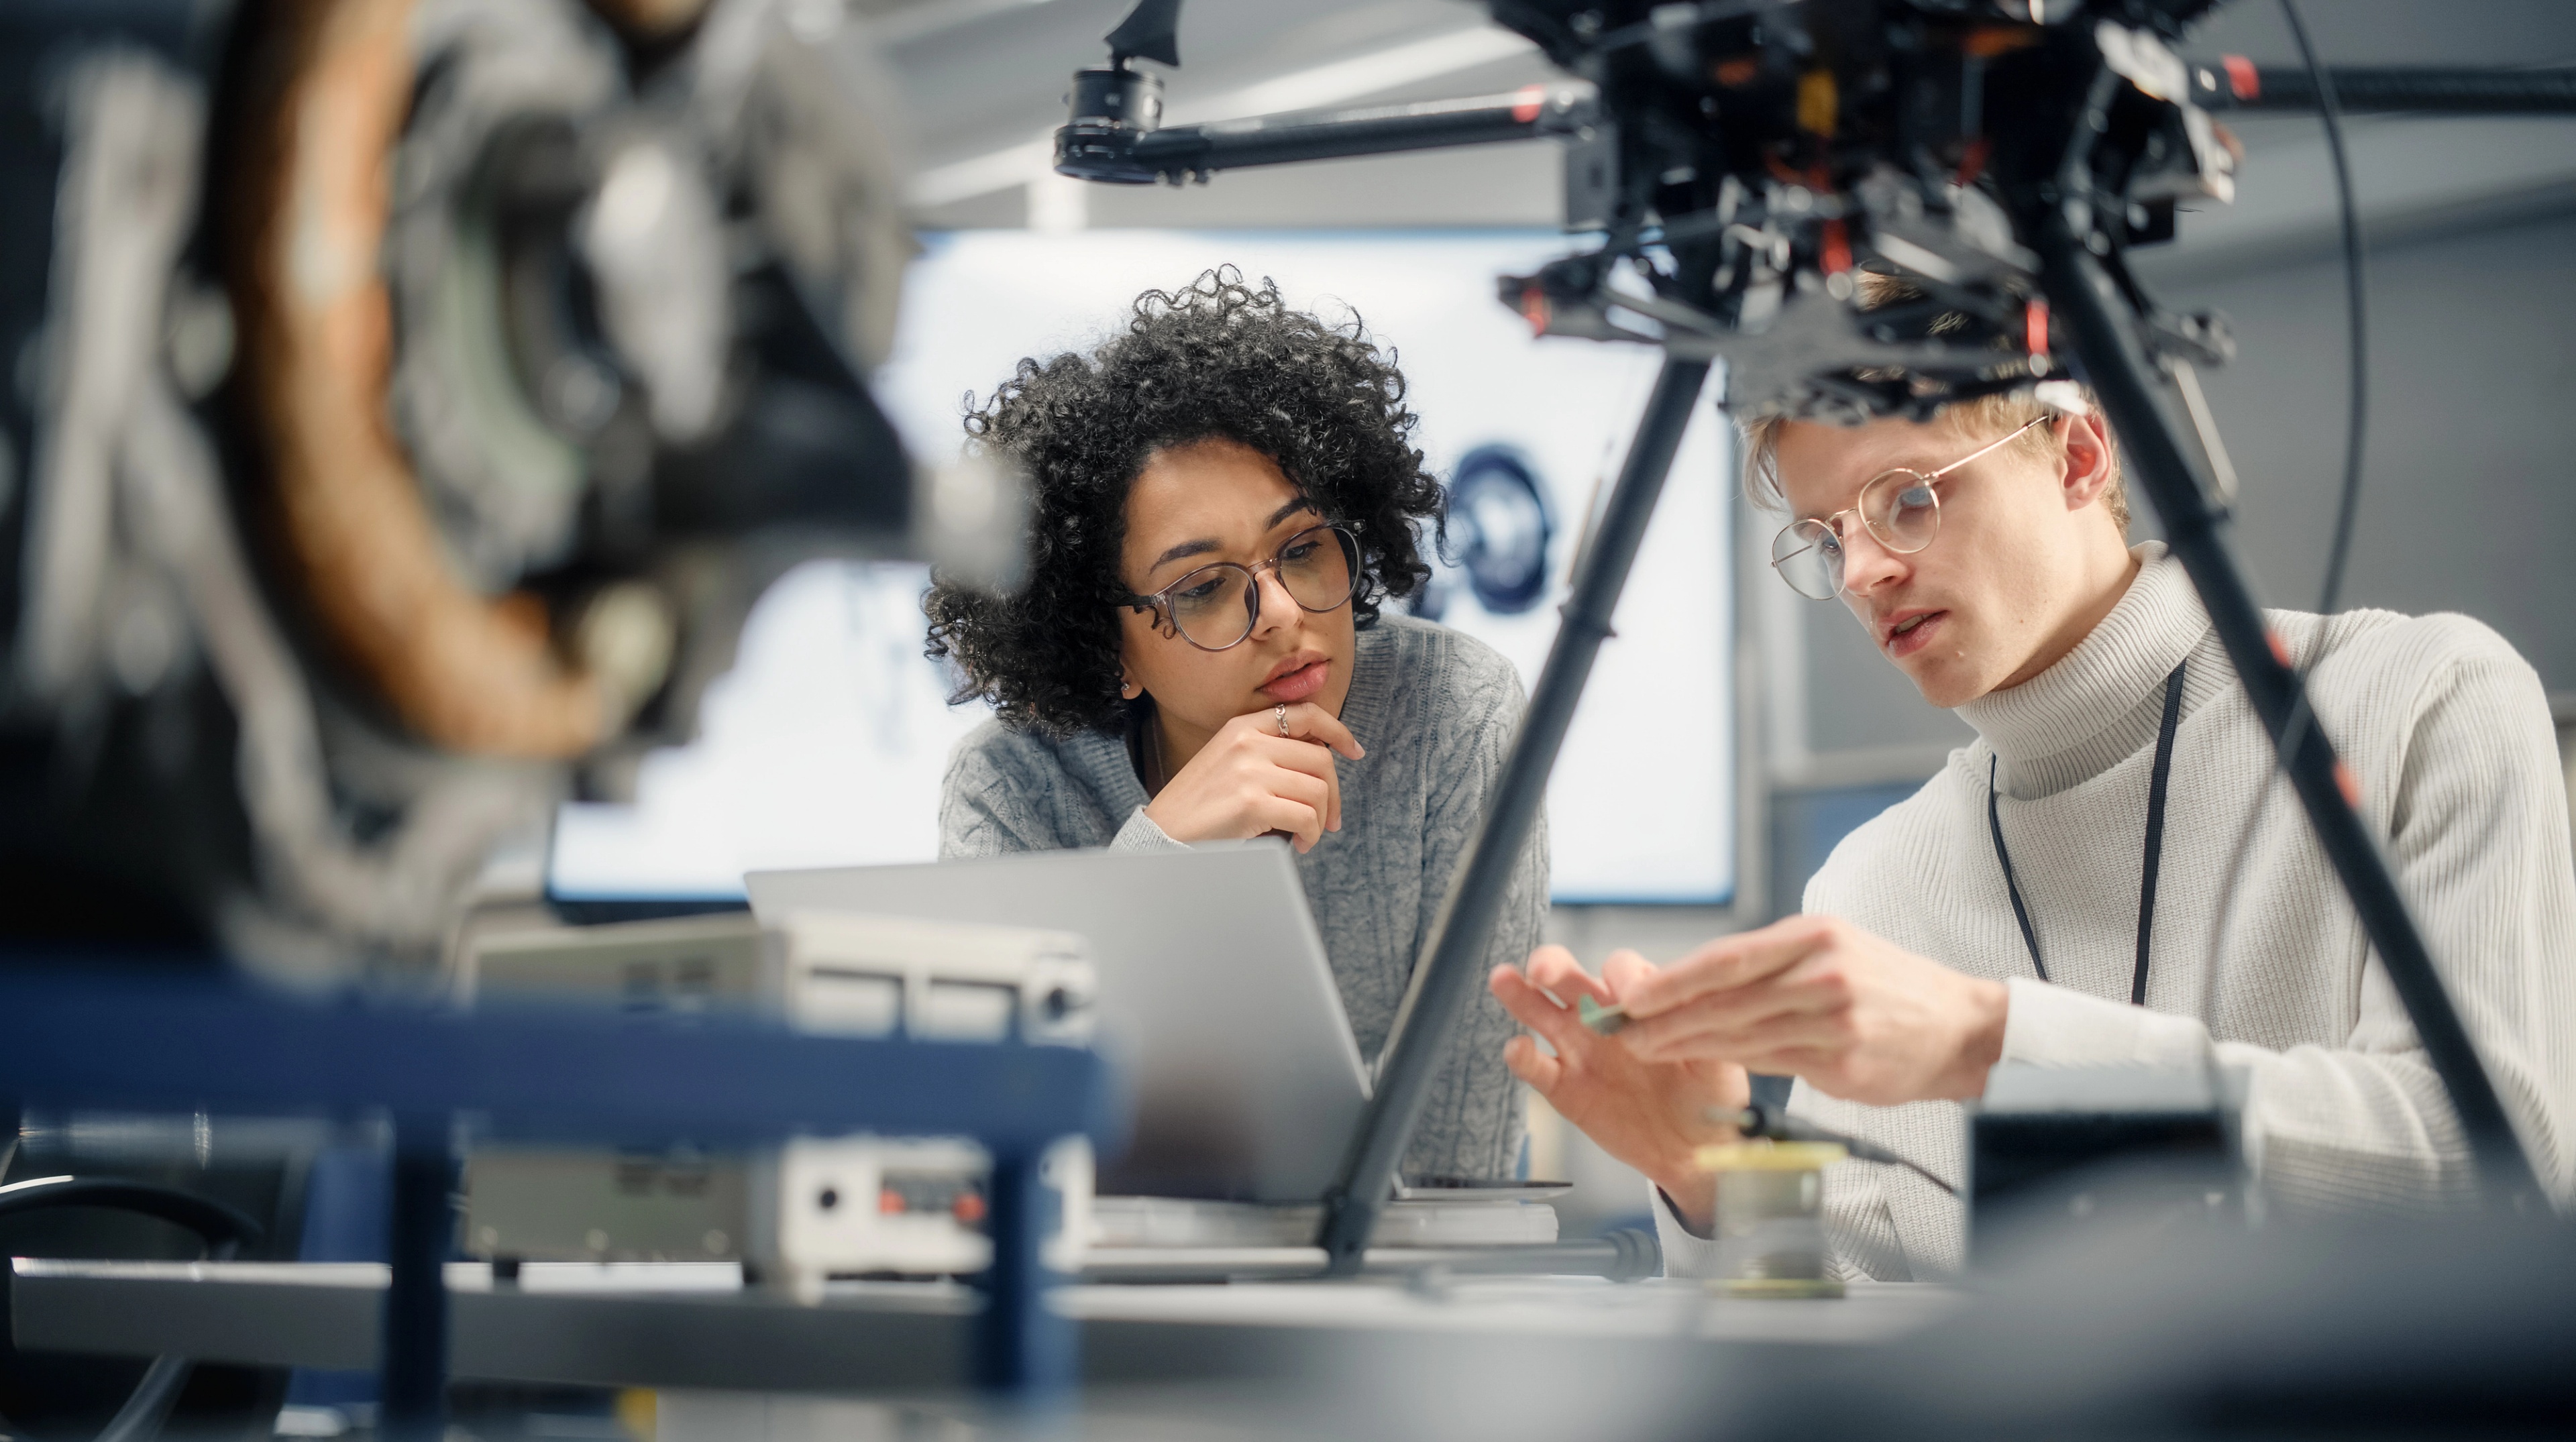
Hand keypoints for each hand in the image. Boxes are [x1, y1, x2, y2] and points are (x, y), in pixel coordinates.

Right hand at [1144, 703, 1363, 853]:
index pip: (1306, 714)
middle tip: (1331, 818)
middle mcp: (1248, 741)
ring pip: (1318, 789)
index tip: (1354, 751)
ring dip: (1321, 819)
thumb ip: (1265, 751)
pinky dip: (1311, 834)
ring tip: (1308, 834)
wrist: (1163, 832)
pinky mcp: (1252, 802)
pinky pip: (1306, 816)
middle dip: (1334, 793)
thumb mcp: (1228, 760)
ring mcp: (1250, 770)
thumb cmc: (1198, 805)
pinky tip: (1300, 844)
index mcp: (1243, 726)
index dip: (1338, 731)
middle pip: (1320, 758)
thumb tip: (1320, 759)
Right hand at [1490, 946, 1747, 1232]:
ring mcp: (1580, 1049)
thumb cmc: (1710, 1094)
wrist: (1697, 1149)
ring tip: (1503, 979)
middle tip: (1543, 970)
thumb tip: (1688, 1003)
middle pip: (1570, 977)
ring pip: (1541, 1012)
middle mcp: (1603, 1016)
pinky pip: (1537, 1068)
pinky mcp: (1565, 1087)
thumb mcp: (1719, 1056)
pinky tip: (1517, 1049)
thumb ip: (1700, 1027)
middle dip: (1553, 965)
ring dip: (1521, 995)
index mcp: (1641, 1001)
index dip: (1623, 979)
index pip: (1622, 970)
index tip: (1632, 999)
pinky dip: (1522, 1058)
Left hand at [1613, 914, 2008, 1106]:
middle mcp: (1823, 973)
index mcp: (1815, 937)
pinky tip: (1700, 1064)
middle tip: (1623, 1028)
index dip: (1675, 978)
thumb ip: (1772, 963)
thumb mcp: (1833, 950)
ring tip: (1646, 1048)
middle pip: (1726, 997)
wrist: (1959, 1027)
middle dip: (1667, 1016)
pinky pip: (1773, 1062)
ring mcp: (1834, 1020)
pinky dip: (1730, 1063)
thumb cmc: (1887, 986)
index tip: (1634, 992)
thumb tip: (1698, 980)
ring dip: (1687, 1043)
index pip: (1728, 957)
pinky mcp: (1842, 1061)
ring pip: (1742, 1034)